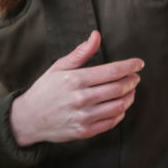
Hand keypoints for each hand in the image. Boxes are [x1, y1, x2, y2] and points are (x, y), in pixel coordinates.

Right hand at [9, 31, 142, 146]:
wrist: (28, 119)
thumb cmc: (45, 89)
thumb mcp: (59, 67)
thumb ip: (81, 52)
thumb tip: (96, 35)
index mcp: (75, 80)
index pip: (112, 71)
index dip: (130, 66)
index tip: (139, 63)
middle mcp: (81, 99)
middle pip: (119, 88)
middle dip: (132, 80)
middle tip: (136, 77)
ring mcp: (83, 117)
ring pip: (119, 106)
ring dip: (130, 96)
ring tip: (130, 90)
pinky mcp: (84, 131)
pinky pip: (111, 122)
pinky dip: (120, 112)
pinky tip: (120, 105)